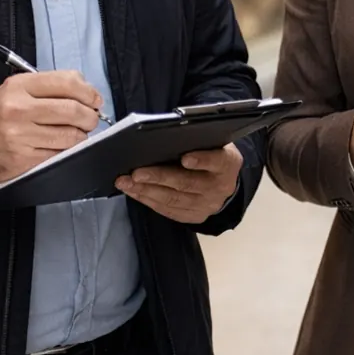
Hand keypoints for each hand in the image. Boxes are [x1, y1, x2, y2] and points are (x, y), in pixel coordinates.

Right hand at [0, 71, 102, 186]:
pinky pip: (61, 153)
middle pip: (74, 109)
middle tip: (91, 118)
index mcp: (19, 86)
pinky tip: (62, 145)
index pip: (67, 82)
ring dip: (81, 134)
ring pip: (71, 134)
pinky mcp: (26, 157)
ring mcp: (22, 135)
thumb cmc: (0, 116)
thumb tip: (87, 93)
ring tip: (76, 132)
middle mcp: (19, 109)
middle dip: (90, 116)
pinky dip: (68, 149)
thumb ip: (49, 87)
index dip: (88, 91)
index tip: (95, 99)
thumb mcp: (17, 90)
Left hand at [116, 145, 242, 223]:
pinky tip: (134, 192)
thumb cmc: (212, 154)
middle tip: (136, 173)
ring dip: (146, 191)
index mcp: (227, 163)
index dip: (202, 160)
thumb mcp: (213, 143)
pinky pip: (168, 210)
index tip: (184, 158)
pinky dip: (148, 200)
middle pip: (187, 183)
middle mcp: (219, 187)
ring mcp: (207, 205)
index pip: (216, 161)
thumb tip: (162, 137)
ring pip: (173, 199)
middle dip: (159, 177)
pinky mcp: (194, 216)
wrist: (225, 182)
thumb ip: (196, 141)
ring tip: (126, 183)